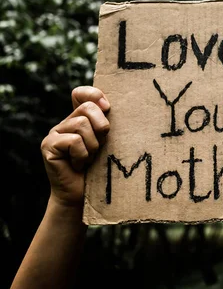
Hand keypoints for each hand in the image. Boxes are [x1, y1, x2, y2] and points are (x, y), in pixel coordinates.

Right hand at [41, 87, 109, 207]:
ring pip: (81, 125)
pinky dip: (83, 155)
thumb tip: (108, 105)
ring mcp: (54, 133)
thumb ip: (107, 123)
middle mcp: (65, 123)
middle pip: (88, 108)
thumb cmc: (101, 168)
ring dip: (93, 146)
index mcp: (80, 118)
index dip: (95, 95)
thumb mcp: (108, 142)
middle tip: (100, 145)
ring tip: (89, 159)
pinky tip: (79, 165)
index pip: (82, 93)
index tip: (108, 108)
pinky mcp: (48, 146)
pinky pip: (74, 141)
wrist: (84, 195)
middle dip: (101, 128)